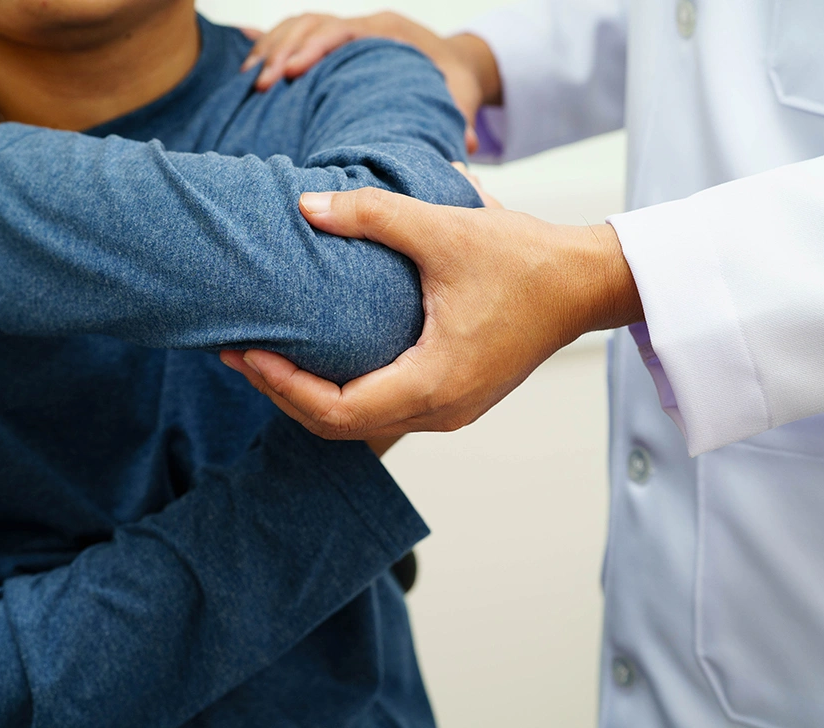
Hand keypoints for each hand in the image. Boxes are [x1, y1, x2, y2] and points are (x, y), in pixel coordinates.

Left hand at [220, 189, 643, 440]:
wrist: (585, 283)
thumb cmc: (525, 261)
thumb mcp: (445, 230)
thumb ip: (373, 215)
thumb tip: (307, 206)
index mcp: (434, 382)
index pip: (337, 411)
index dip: (283, 386)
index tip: (246, 353)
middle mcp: (440, 411)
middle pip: (341, 426)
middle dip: (284, 394)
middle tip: (238, 356)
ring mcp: (450, 411)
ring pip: (362, 424)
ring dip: (312, 398)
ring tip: (268, 360)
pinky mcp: (456, 397)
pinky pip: (386, 411)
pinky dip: (344, 395)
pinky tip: (320, 362)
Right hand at [241, 13, 499, 152]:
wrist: (456, 63)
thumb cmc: (454, 81)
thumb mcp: (459, 97)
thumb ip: (460, 120)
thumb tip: (468, 147)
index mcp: (387, 31)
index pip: (342, 31)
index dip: (313, 48)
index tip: (290, 73)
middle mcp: (363, 26)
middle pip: (311, 24)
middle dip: (282, 51)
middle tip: (260, 85)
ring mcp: (346, 32)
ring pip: (297, 26)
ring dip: (270, 50)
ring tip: (248, 82)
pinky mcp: (333, 46)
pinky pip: (294, 38)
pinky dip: (271, 51)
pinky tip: (249, 75)